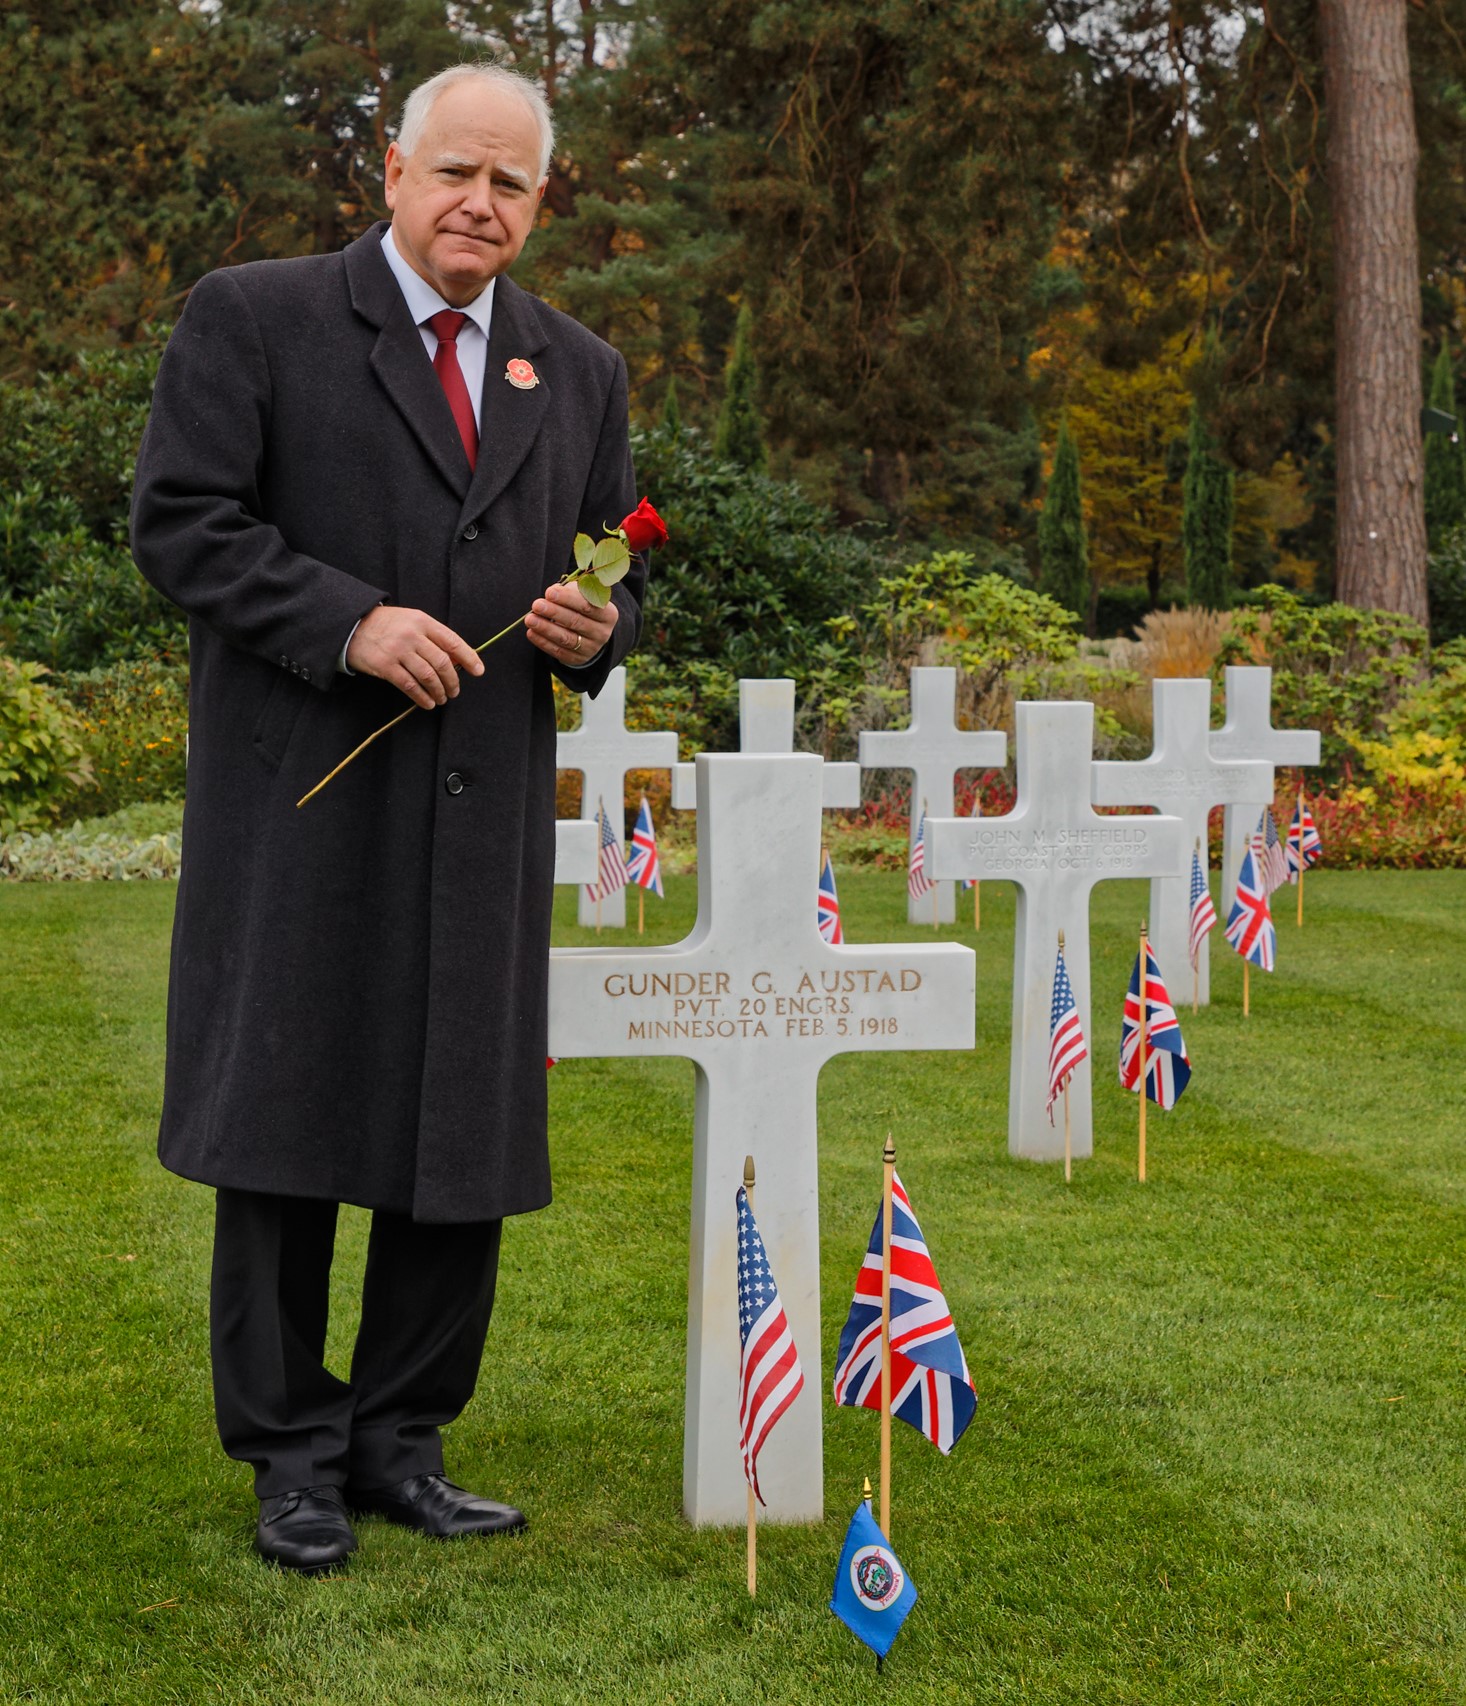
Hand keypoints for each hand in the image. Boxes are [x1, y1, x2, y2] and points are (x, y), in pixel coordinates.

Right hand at [346, 606, 484, 708]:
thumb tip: (459, 660)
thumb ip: (433, 637)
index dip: (469, 658)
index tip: (478, 671)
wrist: (353, 626)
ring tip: (442, 698)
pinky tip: (428, 703)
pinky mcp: (385, 666)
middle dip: (453, 681)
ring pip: (428, 676)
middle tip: (455, 691)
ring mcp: (398, 651)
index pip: (452, 641)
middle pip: (442, 662)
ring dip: (439, 692)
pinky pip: (410, 686)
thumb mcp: (412, 621)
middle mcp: (412, 635)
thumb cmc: (388, 625)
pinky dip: (422, 698)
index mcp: (422, 621)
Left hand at [525, 579, 618, 666]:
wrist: (590, 632)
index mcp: (609, 614)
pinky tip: (531, 633)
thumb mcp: (583, 595)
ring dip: (546, 628)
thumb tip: (552, 591)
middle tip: (536, 605)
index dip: (567, 599)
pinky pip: (559, 652)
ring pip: (567, 638)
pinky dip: (543, 642)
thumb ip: (570, 591)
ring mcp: (592, 648)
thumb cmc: (582, 607)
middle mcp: (603, 633)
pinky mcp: (578, 659)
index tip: (549, 592)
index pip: (587, 606)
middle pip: (576, 622)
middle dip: (554, 613)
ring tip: (530, 619)